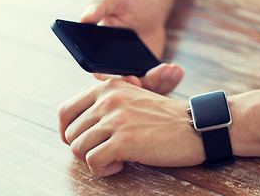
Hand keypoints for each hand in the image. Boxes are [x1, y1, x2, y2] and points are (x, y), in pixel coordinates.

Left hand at [58, 79, 204, 176]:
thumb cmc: (163, 116)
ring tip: (114, 159)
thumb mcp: (133, 95)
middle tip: (103, 151)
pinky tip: (119, 165)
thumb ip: (108, 94)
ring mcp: (116, 120)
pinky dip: (102, 170)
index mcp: (107, 88)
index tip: (81, 141)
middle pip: (70, 133)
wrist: (194, 126)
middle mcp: (108, 100)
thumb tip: (87, 93)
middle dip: (83, 148)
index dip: (67, 131)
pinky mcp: (125, 140)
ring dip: (93, 160)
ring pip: (78, 148)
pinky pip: (93, 161)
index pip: (65, 111)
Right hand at [80, 0, 183, 93]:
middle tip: (162, 71)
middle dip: (146, 84)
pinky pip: (158, 85)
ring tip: (172, 68)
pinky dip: (169, 81)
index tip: (133, 78)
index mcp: (96, 55)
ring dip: (161, 82)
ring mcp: (132, 74)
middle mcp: (112, 70)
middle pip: (127, 88)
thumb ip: (99, 5)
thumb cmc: (126, 0)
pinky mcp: (148, 75)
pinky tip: (177, 70)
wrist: (147, 7)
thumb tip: (84, 18)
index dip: (117, 81)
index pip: (103, 76)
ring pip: (145, 90)